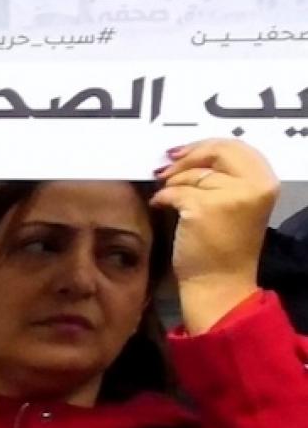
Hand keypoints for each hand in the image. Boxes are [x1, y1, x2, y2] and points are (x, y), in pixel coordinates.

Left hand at [158, 139, 278, 330]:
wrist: (220, 282)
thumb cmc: (225, 246)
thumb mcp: (237, 203)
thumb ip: (225, 177)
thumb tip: (187, 155)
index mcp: (266, 181)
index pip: (235, 146)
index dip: (204, 145)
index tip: (180, 151)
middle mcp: (254, 185)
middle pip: (216, 152)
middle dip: (186, 157)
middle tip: (165, 166)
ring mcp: (230, 196)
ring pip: (192, 174)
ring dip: (172, 183)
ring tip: (167, 196)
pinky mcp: (204, 208)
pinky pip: (174, 192)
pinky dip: (162, 198)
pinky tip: (159, 206)